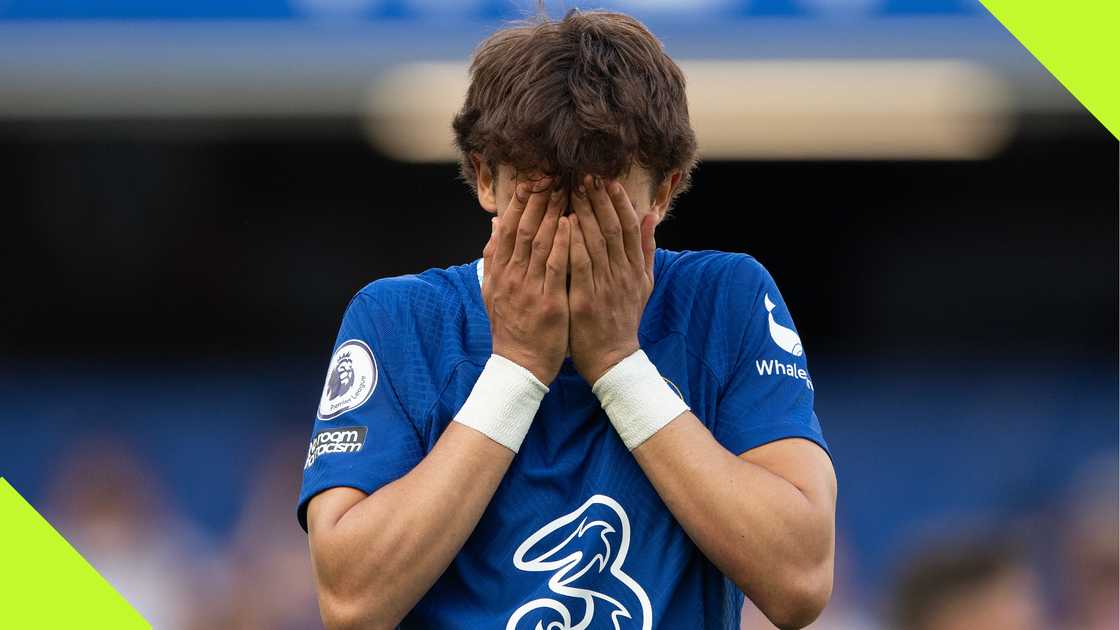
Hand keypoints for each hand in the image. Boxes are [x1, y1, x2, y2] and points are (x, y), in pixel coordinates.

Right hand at [482, 178, 570, 383]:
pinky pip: (555, 268)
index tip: (532, 178)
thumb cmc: (511, 326)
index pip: (508, 226)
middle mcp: (511, 276)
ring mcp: (529, 289)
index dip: (520, 200)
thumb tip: (493, 223)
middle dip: (537, 199)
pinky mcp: (548, 302)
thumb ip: (493, 255)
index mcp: (499, 270)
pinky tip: (570, 223)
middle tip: (551, 174)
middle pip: (523, 228)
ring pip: (539, 243)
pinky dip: (562, 243)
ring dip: (551, 213)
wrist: (520, 365)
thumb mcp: (493, 289)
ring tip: (563, 188)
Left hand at [568, 175, 656, 383]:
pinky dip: (573, 243)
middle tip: (585, 176)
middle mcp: (623, 274)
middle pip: (612, 228)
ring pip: (596, 242)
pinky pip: (579, 266)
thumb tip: (649, 216)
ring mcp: (605, 287)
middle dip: (598, 200)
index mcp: (635, 269)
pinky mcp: (585, 300)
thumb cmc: (622, 319)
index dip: (619, 201)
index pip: (629, 227)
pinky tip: (564, 224)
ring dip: (584, 213)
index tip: (607, 180)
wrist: (613, 359)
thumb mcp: (643, 284)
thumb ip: (646, 250)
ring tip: (572, 190)